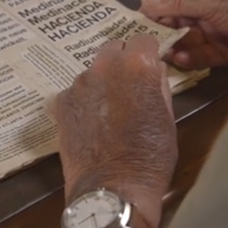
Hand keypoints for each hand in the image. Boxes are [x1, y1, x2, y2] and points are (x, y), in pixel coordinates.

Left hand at [52, 35, 177, 227]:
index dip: (147, 52)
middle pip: (113, 48)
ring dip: (100, 82)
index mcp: (137, 66)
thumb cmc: (150, 157)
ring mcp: (79, 84)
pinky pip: (74, 92)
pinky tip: (89, 123)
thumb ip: (158, 85)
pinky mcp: (61, 102)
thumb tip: (153, 68)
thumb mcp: (167, 118)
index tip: (147, 65)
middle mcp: (105, 67)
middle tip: (127, 85)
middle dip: (121, 61)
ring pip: (92, 71)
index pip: (143, 39)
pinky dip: (82, 101)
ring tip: (107, 111)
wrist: (112, 188)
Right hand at [139, 0, 227, 69]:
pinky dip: (189, 57)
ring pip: (186, 37)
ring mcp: (217, 29)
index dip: (154, 5)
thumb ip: (177, 2)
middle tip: (143, 42)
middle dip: (162, 29)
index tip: (136, 20)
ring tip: (160, 53)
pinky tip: (179, 59)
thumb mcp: (211, 1)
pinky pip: (200, 54)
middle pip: (177, 17)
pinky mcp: (224, 51)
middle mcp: (210, 6)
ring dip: (174, 44)